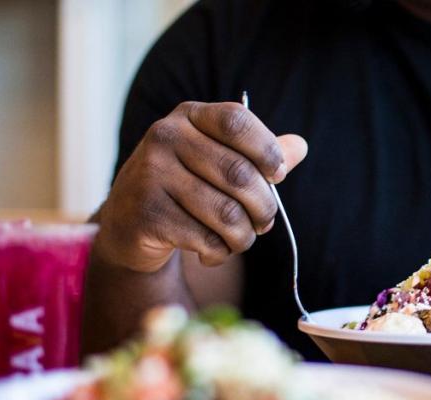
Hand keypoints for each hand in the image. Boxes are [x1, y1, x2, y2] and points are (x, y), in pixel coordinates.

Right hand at [94, 101, 307, 271]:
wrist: (129, 224)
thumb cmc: (187, 187)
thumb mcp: (220, 162)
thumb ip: (260, 154)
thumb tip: (300, 146)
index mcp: (189, 116)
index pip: (237, 122)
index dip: (267, 151)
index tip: (278, 175)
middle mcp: (165, 137)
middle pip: (239, 174)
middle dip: (263, 207)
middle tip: (263, 222)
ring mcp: (151, 174)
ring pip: (227, 213)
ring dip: (244, 236)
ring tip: (240, 239)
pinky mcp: (147, 214)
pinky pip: (205, 239)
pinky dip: (220, 252)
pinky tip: (212, 251)